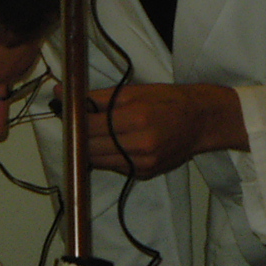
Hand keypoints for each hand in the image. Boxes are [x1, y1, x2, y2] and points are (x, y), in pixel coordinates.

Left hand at [61, 81, 247, 178]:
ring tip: (89, 133)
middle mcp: (139, 144)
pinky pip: (114, 167)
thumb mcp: (133, 91)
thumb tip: (63, 93)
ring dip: (87, 148)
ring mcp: (142, 163)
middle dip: (77, 135)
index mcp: (136, 118)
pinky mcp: (144, 174)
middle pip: (90, 146)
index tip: (63, 110)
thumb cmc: (167, 100)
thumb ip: (97, 97)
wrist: (201, 121)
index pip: (90, 125)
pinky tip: (110, 145)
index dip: (72, 119)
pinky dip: (106, 156)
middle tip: (71, 123)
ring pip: (98, 160)